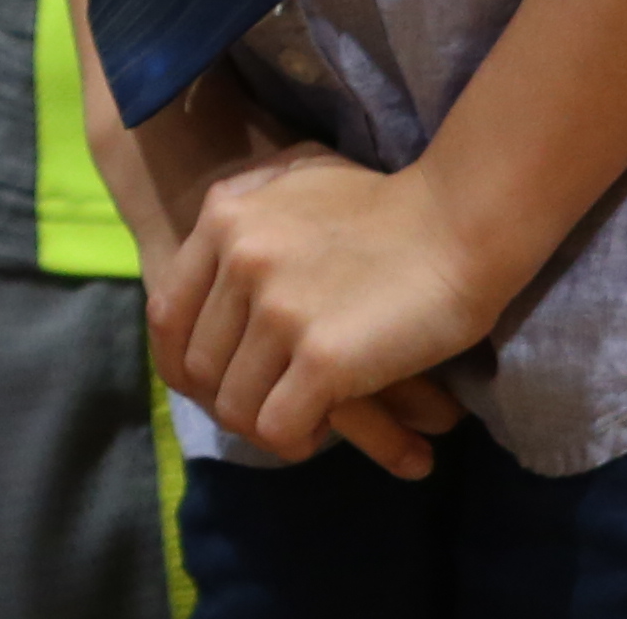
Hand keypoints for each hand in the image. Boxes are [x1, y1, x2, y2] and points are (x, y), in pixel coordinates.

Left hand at [160, 148, 485, 477]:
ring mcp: (278, 309)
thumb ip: (246, 221)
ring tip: (300, 418)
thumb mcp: (293, 185)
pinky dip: (294, 440)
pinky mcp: (321, 358)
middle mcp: (239, 257)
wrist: (460, 223)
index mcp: (223, 215)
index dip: (183, 361)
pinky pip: (276, 428)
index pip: (166, 313)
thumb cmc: (389, 208)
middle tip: (272, 402)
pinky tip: (320, 429)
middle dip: (231, 396)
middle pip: (199, 365)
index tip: (216, 380)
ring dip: (265, 423)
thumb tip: (214, 270)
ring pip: (234, 405)